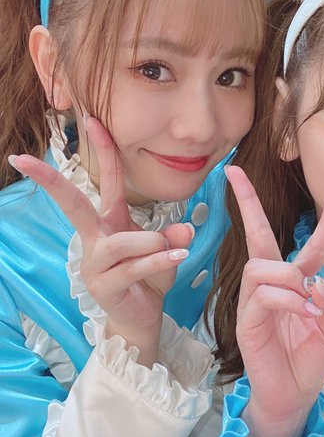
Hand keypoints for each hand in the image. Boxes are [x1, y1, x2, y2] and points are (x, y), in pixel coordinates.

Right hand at [10, 117, 191, 366]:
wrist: (142, 318)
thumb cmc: (149, 277)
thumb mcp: (167, 251)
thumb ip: (174, 236)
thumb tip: (184, 229)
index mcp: (110, 222)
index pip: (107, 180)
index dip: (103, 150)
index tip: (93, 119)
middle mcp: (97, 238)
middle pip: (72, 204)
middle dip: (50, 181)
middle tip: (25, 159)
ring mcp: (96, 263)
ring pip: (120, 242)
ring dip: (151, 242)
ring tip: (175, 248)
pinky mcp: (104, 286)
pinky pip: (134, 267)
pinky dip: (158, 261)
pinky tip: (178, 257)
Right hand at [226, 166, 323, 436]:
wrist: (292, 396)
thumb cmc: (308, 360)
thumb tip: (318, 280)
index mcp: (297, 283)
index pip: (309, 244)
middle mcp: (272, 285)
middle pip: (257, 236)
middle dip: (246, 202)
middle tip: (233, 172)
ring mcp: (255, 301)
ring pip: (261, 266)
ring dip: (289, 276)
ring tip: (308, 301)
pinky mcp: (246, 320)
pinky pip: (263, 295)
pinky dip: (289, 299)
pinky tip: (305, 312)